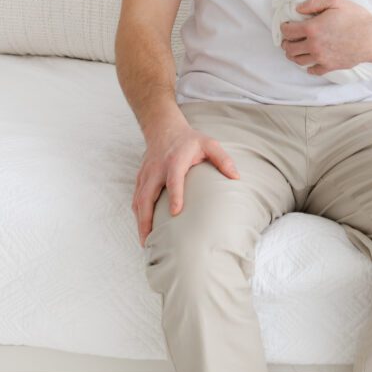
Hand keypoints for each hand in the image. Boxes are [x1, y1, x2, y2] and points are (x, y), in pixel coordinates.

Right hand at [132, 125, 238, 246]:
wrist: (164, 129)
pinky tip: (143, 230)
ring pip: (138, 201)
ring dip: (140, 222)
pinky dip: (138, 216)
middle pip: (146, 196)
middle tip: (151, 241)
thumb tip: (236, 178)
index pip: (174, 180)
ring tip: (146, 243)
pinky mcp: (140, 179)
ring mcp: (146, 175)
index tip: (175, 212)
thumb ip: (223, 159)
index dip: (174, 195)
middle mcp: (157, 169)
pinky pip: (135, 200)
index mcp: (175, 161)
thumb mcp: (209, 144)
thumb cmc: (190, 140)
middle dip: (147, 219)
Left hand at [279, 0, 371, 74]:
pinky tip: (311, 61)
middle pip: (289, 49)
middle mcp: (313, 45)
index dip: (284, 27)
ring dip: (293, 55)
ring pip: (298, 61)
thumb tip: (297, 8)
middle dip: (286, 43)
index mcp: (312, 28)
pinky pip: (312, 70)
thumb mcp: (336, 1)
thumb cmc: (357, 18)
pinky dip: (308, 66)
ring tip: (296, 50)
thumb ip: (314, 3)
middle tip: (289, 39)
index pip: (287, 31)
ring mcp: (321, 58)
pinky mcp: (329, 66)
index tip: (287, 25)